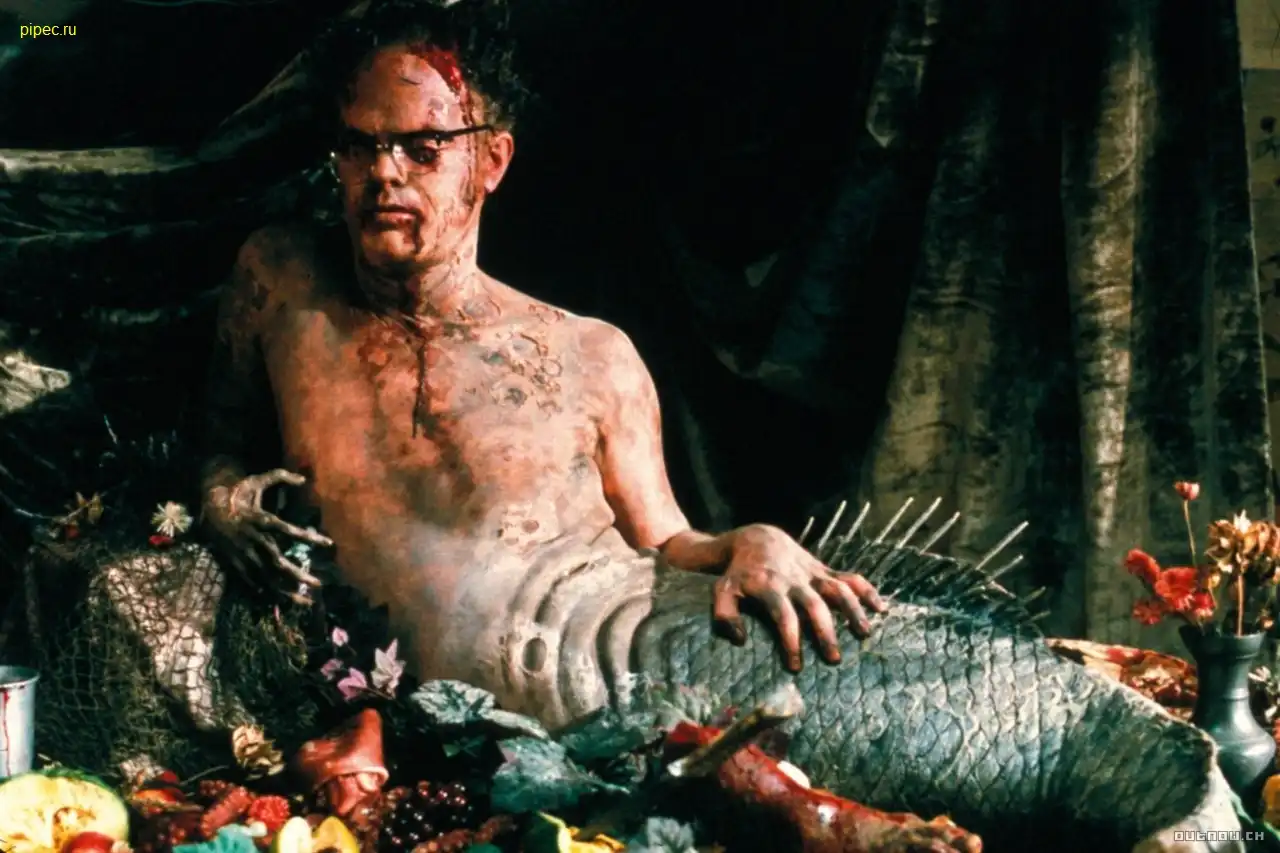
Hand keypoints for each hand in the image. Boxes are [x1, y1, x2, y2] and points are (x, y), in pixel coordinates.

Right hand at [203, 468, 333, 603]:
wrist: (208, 506)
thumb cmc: (238, 493)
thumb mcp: (257, 480)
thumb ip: (281, 477)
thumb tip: (304, 479)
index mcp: (259, 519)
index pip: (287, 530)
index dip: (308, 537)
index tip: (329, 544)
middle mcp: (252, 539)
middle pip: (277, 561)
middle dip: (298, 574)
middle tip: (318, 584)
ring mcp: (242, 553)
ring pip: (265, 576)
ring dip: (286, 589)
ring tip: (306, 601)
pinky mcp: (235, 562)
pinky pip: (252, 580)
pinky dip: (266, 592)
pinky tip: (283, 602)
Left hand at [713, 524, 885, 671]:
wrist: (757, 539)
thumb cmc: (739, 573)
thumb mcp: (722, 590)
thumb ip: (724, 615)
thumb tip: (740, 640)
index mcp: (770, 588)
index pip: (783, 616)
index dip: (791, 641)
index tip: (796, 667)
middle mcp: (794, 581)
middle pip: (814, 606)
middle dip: (825, 632)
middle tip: (834, 659)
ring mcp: (812, 573)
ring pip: (837, 589)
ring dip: (853, 610)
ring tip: (864, 634)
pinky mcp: (824, 569)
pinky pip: (848, 577)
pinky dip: (866, 589)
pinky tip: (881, 607)